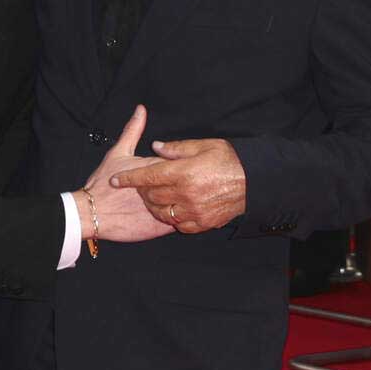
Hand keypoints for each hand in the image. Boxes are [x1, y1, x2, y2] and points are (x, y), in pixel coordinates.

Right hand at [73, 106, 173, 243]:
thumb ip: (133, 131)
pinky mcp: (160, 226)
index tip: (178, 168)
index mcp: (153, 168)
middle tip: (184, 184)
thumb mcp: (117, 153)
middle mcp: (160, 188)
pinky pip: (179, 221)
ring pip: (183, 204)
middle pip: (183, 183)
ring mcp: (161, 208)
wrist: (91, 213)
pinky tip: (176, 214)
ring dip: (185, 202)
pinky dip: (181, 218)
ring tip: (181, 200)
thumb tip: (141, 110)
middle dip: (186, 183)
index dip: (178, 166)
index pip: (177, 164)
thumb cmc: (102, 184)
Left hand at [110, 136, 246, 233]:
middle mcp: (186, 194)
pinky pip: (180, 224)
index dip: (128, 179)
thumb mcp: (204, 145)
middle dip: (142, 190)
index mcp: (183, 172)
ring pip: (162, 212)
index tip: (115, 180)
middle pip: (152, 195)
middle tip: (143, 184)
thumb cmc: (230, 160)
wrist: (255, 181)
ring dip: (154, 205)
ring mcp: (194, 211)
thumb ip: (177, 148)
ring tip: (155, 197)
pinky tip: (173, 209)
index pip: (147, 177)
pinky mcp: (203, 223)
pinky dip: (172, 218)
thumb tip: (156, 147)